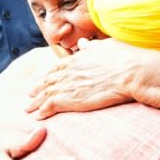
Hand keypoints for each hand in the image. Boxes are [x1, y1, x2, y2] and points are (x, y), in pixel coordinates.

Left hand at [27, 38, 145, 117]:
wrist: (131, 73)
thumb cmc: (124, 59)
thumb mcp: (105, 47)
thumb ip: (91, 47)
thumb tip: (84, 43)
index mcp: (77, 59)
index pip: (57, 68)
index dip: (48, 75)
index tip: (42, 79)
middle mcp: (69, 71)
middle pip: (48, 81)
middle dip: (38, 88)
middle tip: (29, 94)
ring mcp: (68, 85)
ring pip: (46, 94)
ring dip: (36, 102)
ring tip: (29, 108)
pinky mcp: (70, 99)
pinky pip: (50, 106)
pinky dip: (42, 111)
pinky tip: (38, 116)